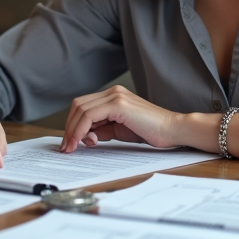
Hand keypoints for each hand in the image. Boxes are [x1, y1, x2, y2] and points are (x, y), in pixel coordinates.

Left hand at [60, 85, 180, 152]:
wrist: (172, 130)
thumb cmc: (151, 131)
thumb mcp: (120, 130)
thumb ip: (102, 130)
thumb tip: (84, 136)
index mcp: (113, 95)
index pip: (83, 106)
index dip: (72, 124)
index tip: (69, 142)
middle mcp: (113, 92)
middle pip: (78, 105)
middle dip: (69, 128)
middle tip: (67, 147)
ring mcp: (115, 96)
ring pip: (81, 109)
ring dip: (72, 130)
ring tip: (72, 147)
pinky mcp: (118, 104)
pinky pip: (90, 116)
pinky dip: (81, 130)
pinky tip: (83, 142)